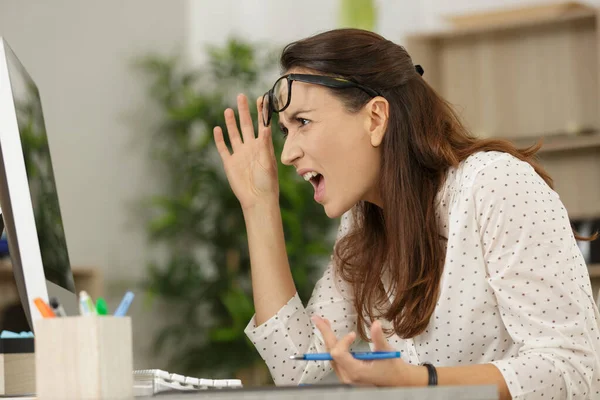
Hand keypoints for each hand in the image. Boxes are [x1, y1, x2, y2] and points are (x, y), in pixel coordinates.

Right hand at [213, 94, 278, 209]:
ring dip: (231, 122)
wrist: (257, 199)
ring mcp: (240, 155)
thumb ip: (266, 145)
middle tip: (241, 96)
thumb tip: (266, 127)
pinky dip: (219, 139)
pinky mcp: (230, 163)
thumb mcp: (268, 162)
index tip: (261, 97)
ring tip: (229, 110)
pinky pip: (223, 148)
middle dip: (243, 111)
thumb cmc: (267, 182)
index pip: (261, 124)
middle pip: (246, 125)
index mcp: (263, 146)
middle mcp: (251, 148)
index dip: (261, 112)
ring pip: (234, 134)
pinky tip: (217, 128)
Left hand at [312, 316, 425, 386]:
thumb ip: (379, 338)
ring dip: (328, 339)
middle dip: (325, 334)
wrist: (397, 381)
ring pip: (331, 356)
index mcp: (356, 371)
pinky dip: (333, 346)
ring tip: (324, 323)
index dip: (343, 341)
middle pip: (331, 353)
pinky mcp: (347, 374)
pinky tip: (331, 335)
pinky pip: (335, 359)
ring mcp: (346, 376)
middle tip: (318, 319)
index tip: (354, 334)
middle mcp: (348, 376)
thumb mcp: (387, 351)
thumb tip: (376, 323)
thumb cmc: (392, 367)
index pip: (339, 353)